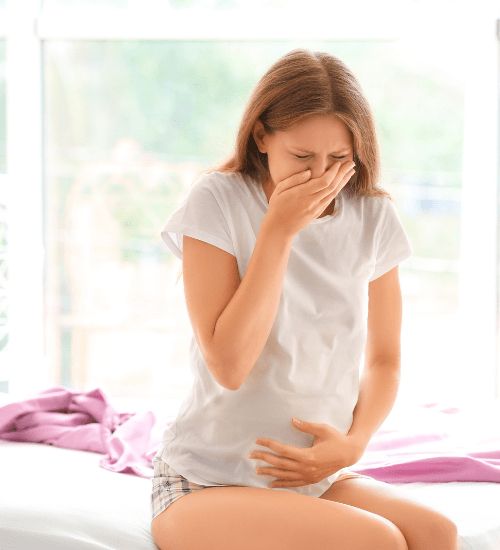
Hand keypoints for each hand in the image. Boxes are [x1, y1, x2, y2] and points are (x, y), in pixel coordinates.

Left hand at [249, 418, 365, 487]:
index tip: (258, 441)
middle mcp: (306, 468)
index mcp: (308, 455)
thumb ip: (306, 426)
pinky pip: (294, 483)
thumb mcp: (322, 429)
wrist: (350, 453)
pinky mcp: (312, 479)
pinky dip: (282, 484)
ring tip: (256, 471)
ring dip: (270, 473)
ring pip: (285, 476)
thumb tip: (292, 420)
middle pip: (280, 464)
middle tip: (250, 455)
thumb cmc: (336, 438)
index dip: (269, 445)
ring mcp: (309, 476)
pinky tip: (272, 484)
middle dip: (264, 459)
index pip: (283, 450)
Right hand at [265, 161, 355, 238]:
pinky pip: (330, 199)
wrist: (279, 228)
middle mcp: (311, 202)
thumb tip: (309, 172)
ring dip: (343, 181)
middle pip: (332, 186)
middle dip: (342, 173)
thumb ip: (294, 179)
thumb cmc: (277, 206)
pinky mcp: (317, 213)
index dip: (333, 172)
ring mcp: (316, 209)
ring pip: (333, 193)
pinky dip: (337, 189)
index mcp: (301, 194)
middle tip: (351, 163)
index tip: (338, 163)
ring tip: (351, 171)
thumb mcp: (279, 190)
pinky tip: (341, 183)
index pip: (323, 182)